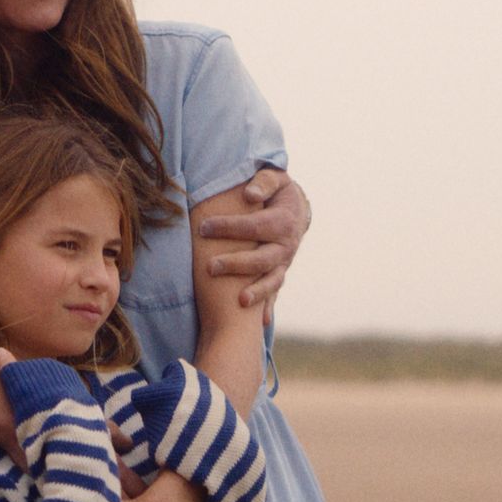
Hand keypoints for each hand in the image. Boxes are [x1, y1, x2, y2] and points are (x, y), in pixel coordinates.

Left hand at [198, 170, 310, 321]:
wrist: (297, 207)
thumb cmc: (277, 190)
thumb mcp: (274, 178)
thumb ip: (263, 183)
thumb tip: (248, 193)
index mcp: (284, 221)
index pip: (255, 226)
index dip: (230, 227)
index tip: (204, 227)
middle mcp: (287, 245)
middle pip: (263, 258)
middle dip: (237, 264)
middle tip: (210, 267)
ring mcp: (284, 262)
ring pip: (272, 280)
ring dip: (257, 292)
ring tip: (239, 302)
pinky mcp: (280, 272)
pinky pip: (275, 292)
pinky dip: (268, 306)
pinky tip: (260, 323)